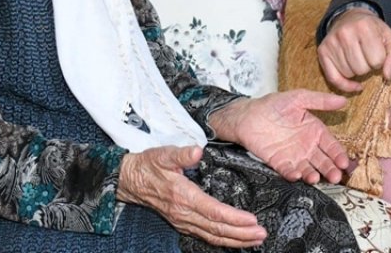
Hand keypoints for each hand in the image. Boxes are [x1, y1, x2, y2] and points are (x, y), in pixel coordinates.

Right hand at [117, 146, 265, 247]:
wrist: (129, 181)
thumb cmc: (148, 166)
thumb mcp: (163, 154)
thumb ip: (181, 153)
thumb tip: (198, 150)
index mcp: (182, 196)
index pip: (213, 211)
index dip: (234, 218)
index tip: (252, 220)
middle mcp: (184, 213)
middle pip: (216, 229)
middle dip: (241, 234)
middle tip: (261, 234)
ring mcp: (183, 221)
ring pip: (212, 236)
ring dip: (235, 240)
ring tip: (254, 240)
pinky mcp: (183, 223)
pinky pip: (205, 236)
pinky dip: (223, 240)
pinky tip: (235, 240)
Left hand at [209, 90, 351, 183]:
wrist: (247, 115)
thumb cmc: (274, 104)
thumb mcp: (299, 98)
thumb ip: (320, 101)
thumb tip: (343, 100)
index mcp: (315, 131)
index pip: (331, 145)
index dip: (338, 154)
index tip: (344, 163)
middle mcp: (307, 146)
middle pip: (322, 160)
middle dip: (330, 169)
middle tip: (336, 177)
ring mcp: (293, 156)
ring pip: (307, 168)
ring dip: (313, 175)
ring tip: (316, 178)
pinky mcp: (278, 163)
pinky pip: (288, 170)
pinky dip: (292, 174)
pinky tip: (297, 175)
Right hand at [318, 8, 390, 92]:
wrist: (351, 18)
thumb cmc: (374, 32)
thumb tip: (387, 76)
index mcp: (365, 26)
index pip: (377, 60)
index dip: (381, 60)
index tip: (378, 52)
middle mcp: (345, 32)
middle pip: (361, 69)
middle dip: (368, 66)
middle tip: (367, 55)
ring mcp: (331, 42)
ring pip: (348, 74)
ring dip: (356, 71)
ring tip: (358, 58)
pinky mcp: (322, 51)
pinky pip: (333, 79)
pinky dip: (345, 85)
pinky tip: (355, 83)